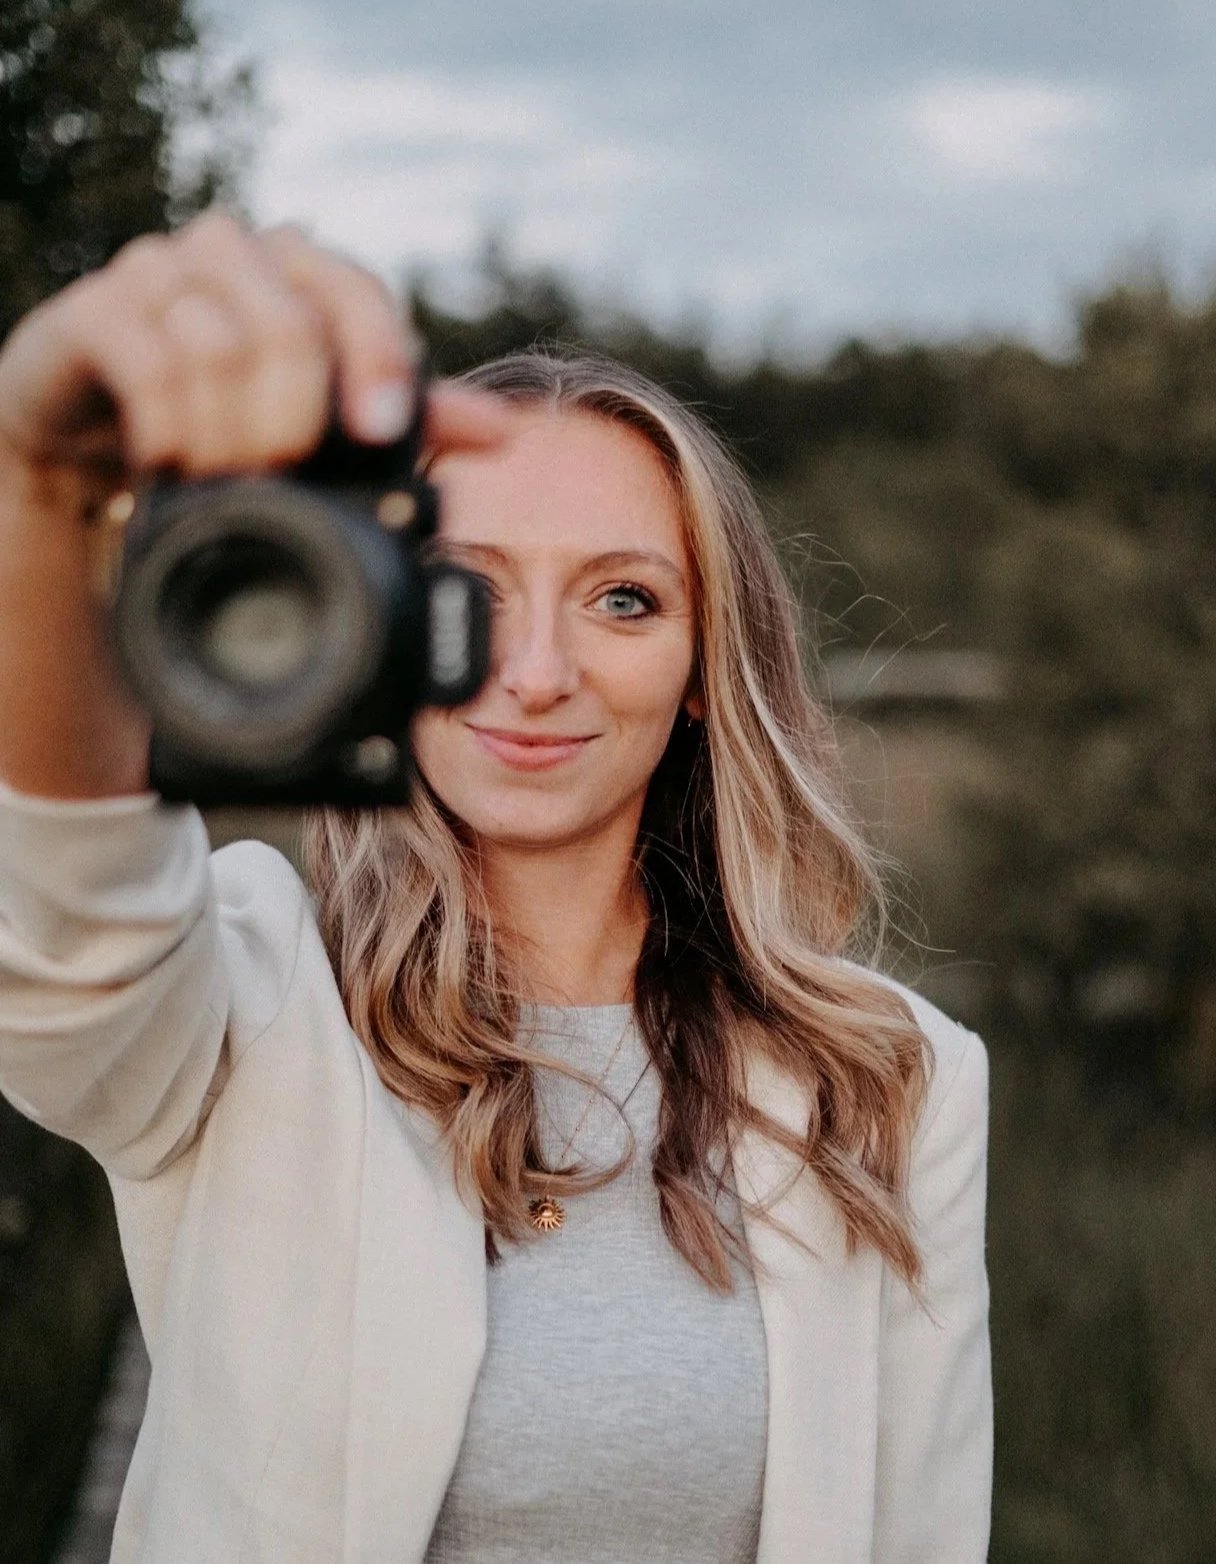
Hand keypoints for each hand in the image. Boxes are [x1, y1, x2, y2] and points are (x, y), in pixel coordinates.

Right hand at [0, 209, 519, 493]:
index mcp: (303, 272)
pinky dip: (171, 427)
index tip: (381, 432)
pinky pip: (147, 361)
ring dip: (231, 436)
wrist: (102, 426)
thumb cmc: (231, 414)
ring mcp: (159, 272)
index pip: (360, 296)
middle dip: (295, 420)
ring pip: (218, 345)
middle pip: (292, 325)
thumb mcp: (322, 423)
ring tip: (227, 482)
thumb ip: (407, 419)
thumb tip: (501, 429)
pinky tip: (173, 463)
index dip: (380, 362)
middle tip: (283, 475)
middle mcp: (235, 254)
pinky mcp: (95, 310)